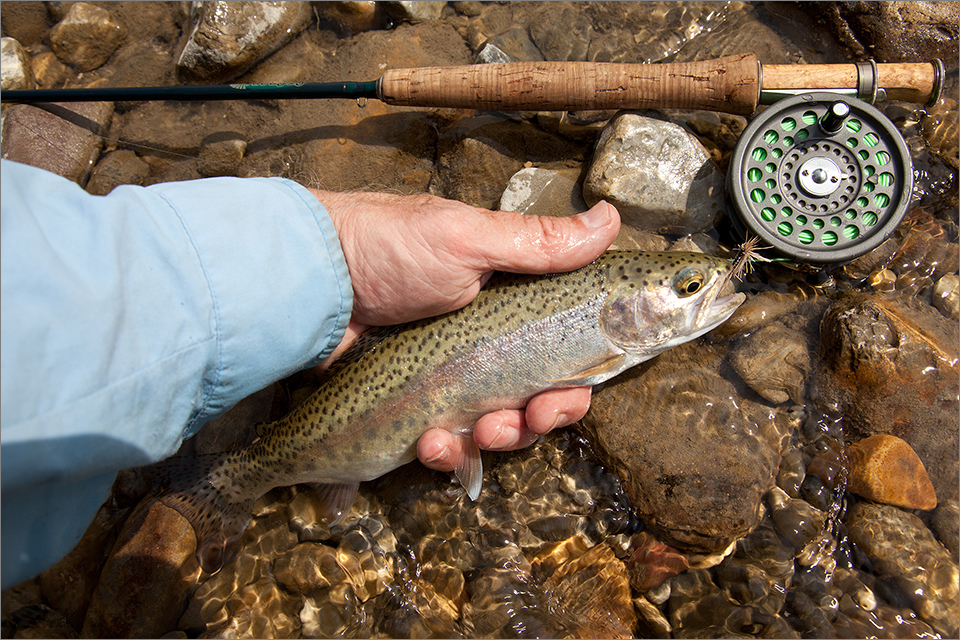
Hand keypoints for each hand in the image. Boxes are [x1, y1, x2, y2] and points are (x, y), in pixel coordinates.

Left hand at [311, 189, 619, 469]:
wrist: (310, 280)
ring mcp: (446, 379)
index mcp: (507, 304)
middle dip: (543, 417)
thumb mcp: (467, 238)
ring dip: (500, 438)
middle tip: (534, 417)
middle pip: (535, 397)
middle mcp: (483, 344)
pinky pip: (443, 443)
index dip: (576, 378)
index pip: (560, 350)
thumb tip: (610, 218)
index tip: (574, 390)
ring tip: (482, 432)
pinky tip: (432, 443)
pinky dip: (445, 450)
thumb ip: (538, 243)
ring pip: (494, 428)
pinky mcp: (411, 407)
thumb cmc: (389, 248)